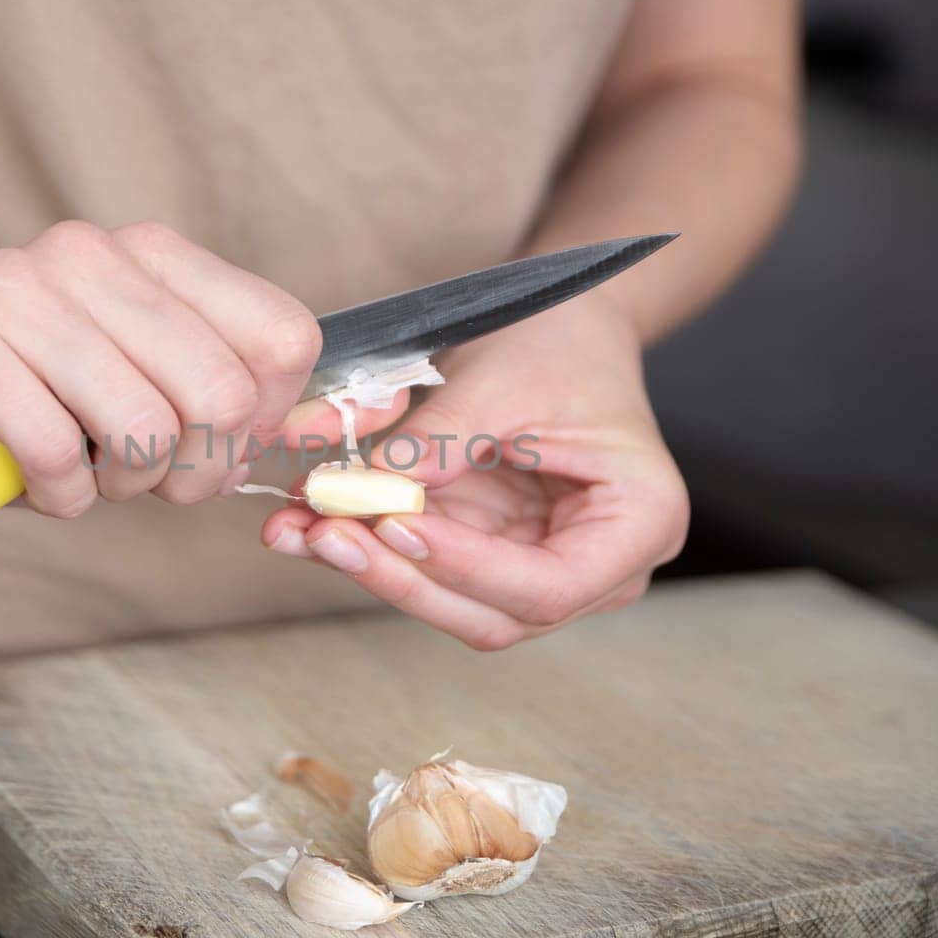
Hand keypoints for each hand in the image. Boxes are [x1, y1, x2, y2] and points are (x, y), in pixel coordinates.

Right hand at [0, 221, 326, 515]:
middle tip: (151, 484)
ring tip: (85, 475)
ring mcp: (11, 284)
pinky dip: (57, 497)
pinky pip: (56, 455)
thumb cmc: (38, 414)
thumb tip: (348, 416)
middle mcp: (84, 251)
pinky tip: (29, 479)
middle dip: (195, 471)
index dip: (266, 421)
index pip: (278, 336)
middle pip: (218, 391)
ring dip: (122, 487)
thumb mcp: (152, 397)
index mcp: (150, 252)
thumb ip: (239, 399)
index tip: (219, 451)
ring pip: (140, 426)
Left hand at [261, 292, 688, 649]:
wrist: (565, 323)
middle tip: (324, 533)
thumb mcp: (504, 379)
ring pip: (451, 602)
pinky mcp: (490, 555)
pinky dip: (369, 548)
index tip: (396, 524)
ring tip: (297, 527)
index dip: (466, 568)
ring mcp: (540, 567)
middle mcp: (599, 568)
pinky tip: (309, 522)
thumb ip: (442, 439)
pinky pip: (427, 568)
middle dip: (402, 577)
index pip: (548, 586)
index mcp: (639, 524)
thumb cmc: (560, 342)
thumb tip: (366, 488)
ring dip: (372, 569)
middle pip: (495, 613)